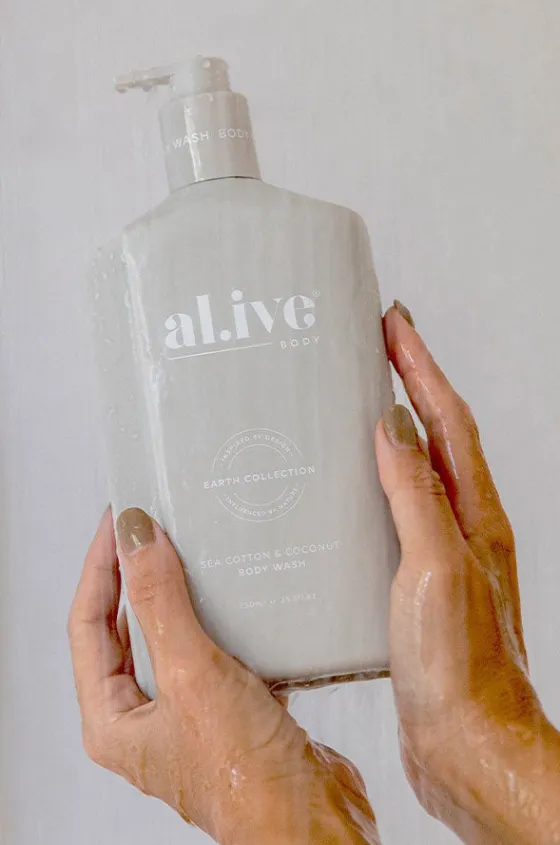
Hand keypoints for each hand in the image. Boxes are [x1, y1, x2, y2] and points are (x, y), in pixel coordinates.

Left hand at [68, 508, 379, 844]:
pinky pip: (212, 650)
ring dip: (182, 595)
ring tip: (193, 549)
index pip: (88, 623)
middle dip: (136, 576)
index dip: (101, 566)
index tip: (119, 520)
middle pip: (124, 629)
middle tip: (151, 527)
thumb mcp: (193, 674)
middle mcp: (144, 718)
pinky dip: (221, 620)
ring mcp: (186, 714)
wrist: (311, 819)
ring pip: (171, 637)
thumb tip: (134, 538)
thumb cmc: (246, 775)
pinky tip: (239, 595)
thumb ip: (160, 602)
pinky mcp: (225, 710)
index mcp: (114, 719)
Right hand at [377, 302, 559, 844]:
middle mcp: (461, 526)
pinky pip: (393, 517)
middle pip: (434, 435)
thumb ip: (416, 494)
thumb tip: (393, 426)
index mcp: (472, 515)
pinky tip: (337, 497)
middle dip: (407, 383)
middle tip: (371, 349)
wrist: (467, 741)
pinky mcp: (414, 583)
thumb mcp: (435, 568)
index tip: (394, 323)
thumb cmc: (461, 666)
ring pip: (413, 474)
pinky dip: (370, 489)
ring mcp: (439, 553)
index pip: (446, 418)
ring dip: (388, 432)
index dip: (421, 365)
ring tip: (349, 406)